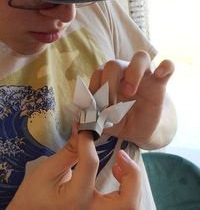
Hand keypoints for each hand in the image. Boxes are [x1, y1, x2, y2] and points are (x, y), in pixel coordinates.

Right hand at [7, 123, 140, 209]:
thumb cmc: (33, 197)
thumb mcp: (47, 171)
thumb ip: (69, 151)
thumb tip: (82, 129)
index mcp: (75, 200)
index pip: (91, 164)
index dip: (88, 141)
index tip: (86, 129)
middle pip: (128, 202)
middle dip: (131, 174)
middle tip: (121, 155)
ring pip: (130, 205)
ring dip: (131, 181)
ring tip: (119, 162)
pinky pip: (121, 204)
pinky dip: (126, 188)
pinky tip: (115, 172)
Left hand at [89, 50, 174, 147]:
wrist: (141, 130)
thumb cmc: (121, 121)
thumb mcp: (105, 122)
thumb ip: (94, 118)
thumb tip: (81, 116)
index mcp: (108, 80)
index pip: (98, 73)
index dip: (95, 88)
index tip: (96, 108)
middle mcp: (125, 73)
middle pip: (114, 64)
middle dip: (108, 83)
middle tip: (110, 104)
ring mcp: (144, 76)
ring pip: (140, 57)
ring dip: (132, 73)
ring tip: (129, 92)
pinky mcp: (160, 82)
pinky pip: (168, 66)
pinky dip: (165, 66)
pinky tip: (159, 75)